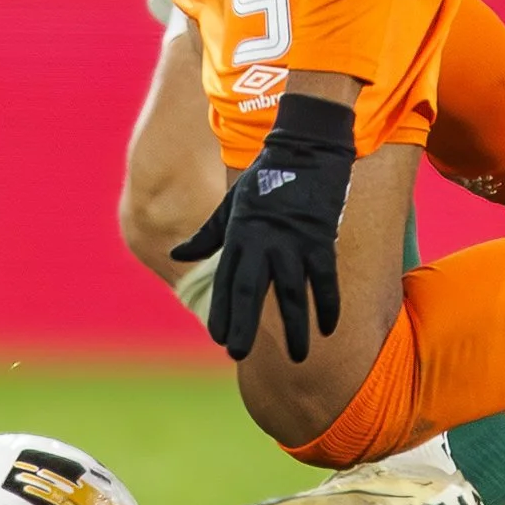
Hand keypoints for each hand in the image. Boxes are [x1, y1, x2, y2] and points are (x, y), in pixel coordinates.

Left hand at [170, 92, 353, 361]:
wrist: (304, 147)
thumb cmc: (266, 176)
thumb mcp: (231, 204)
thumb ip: (207, 234)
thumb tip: (177, 256)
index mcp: (240, 235)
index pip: (227, 281)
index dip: (222, 310)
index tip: (219, 339)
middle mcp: (263, 243)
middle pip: (250, 292)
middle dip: (244, 325)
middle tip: (238, 355)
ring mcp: (292, 242)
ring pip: (290, 294)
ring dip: (295, 328)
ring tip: (298, 357)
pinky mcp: (320, 239)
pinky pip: (324, 280)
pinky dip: (327, 305)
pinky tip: (328, 329)